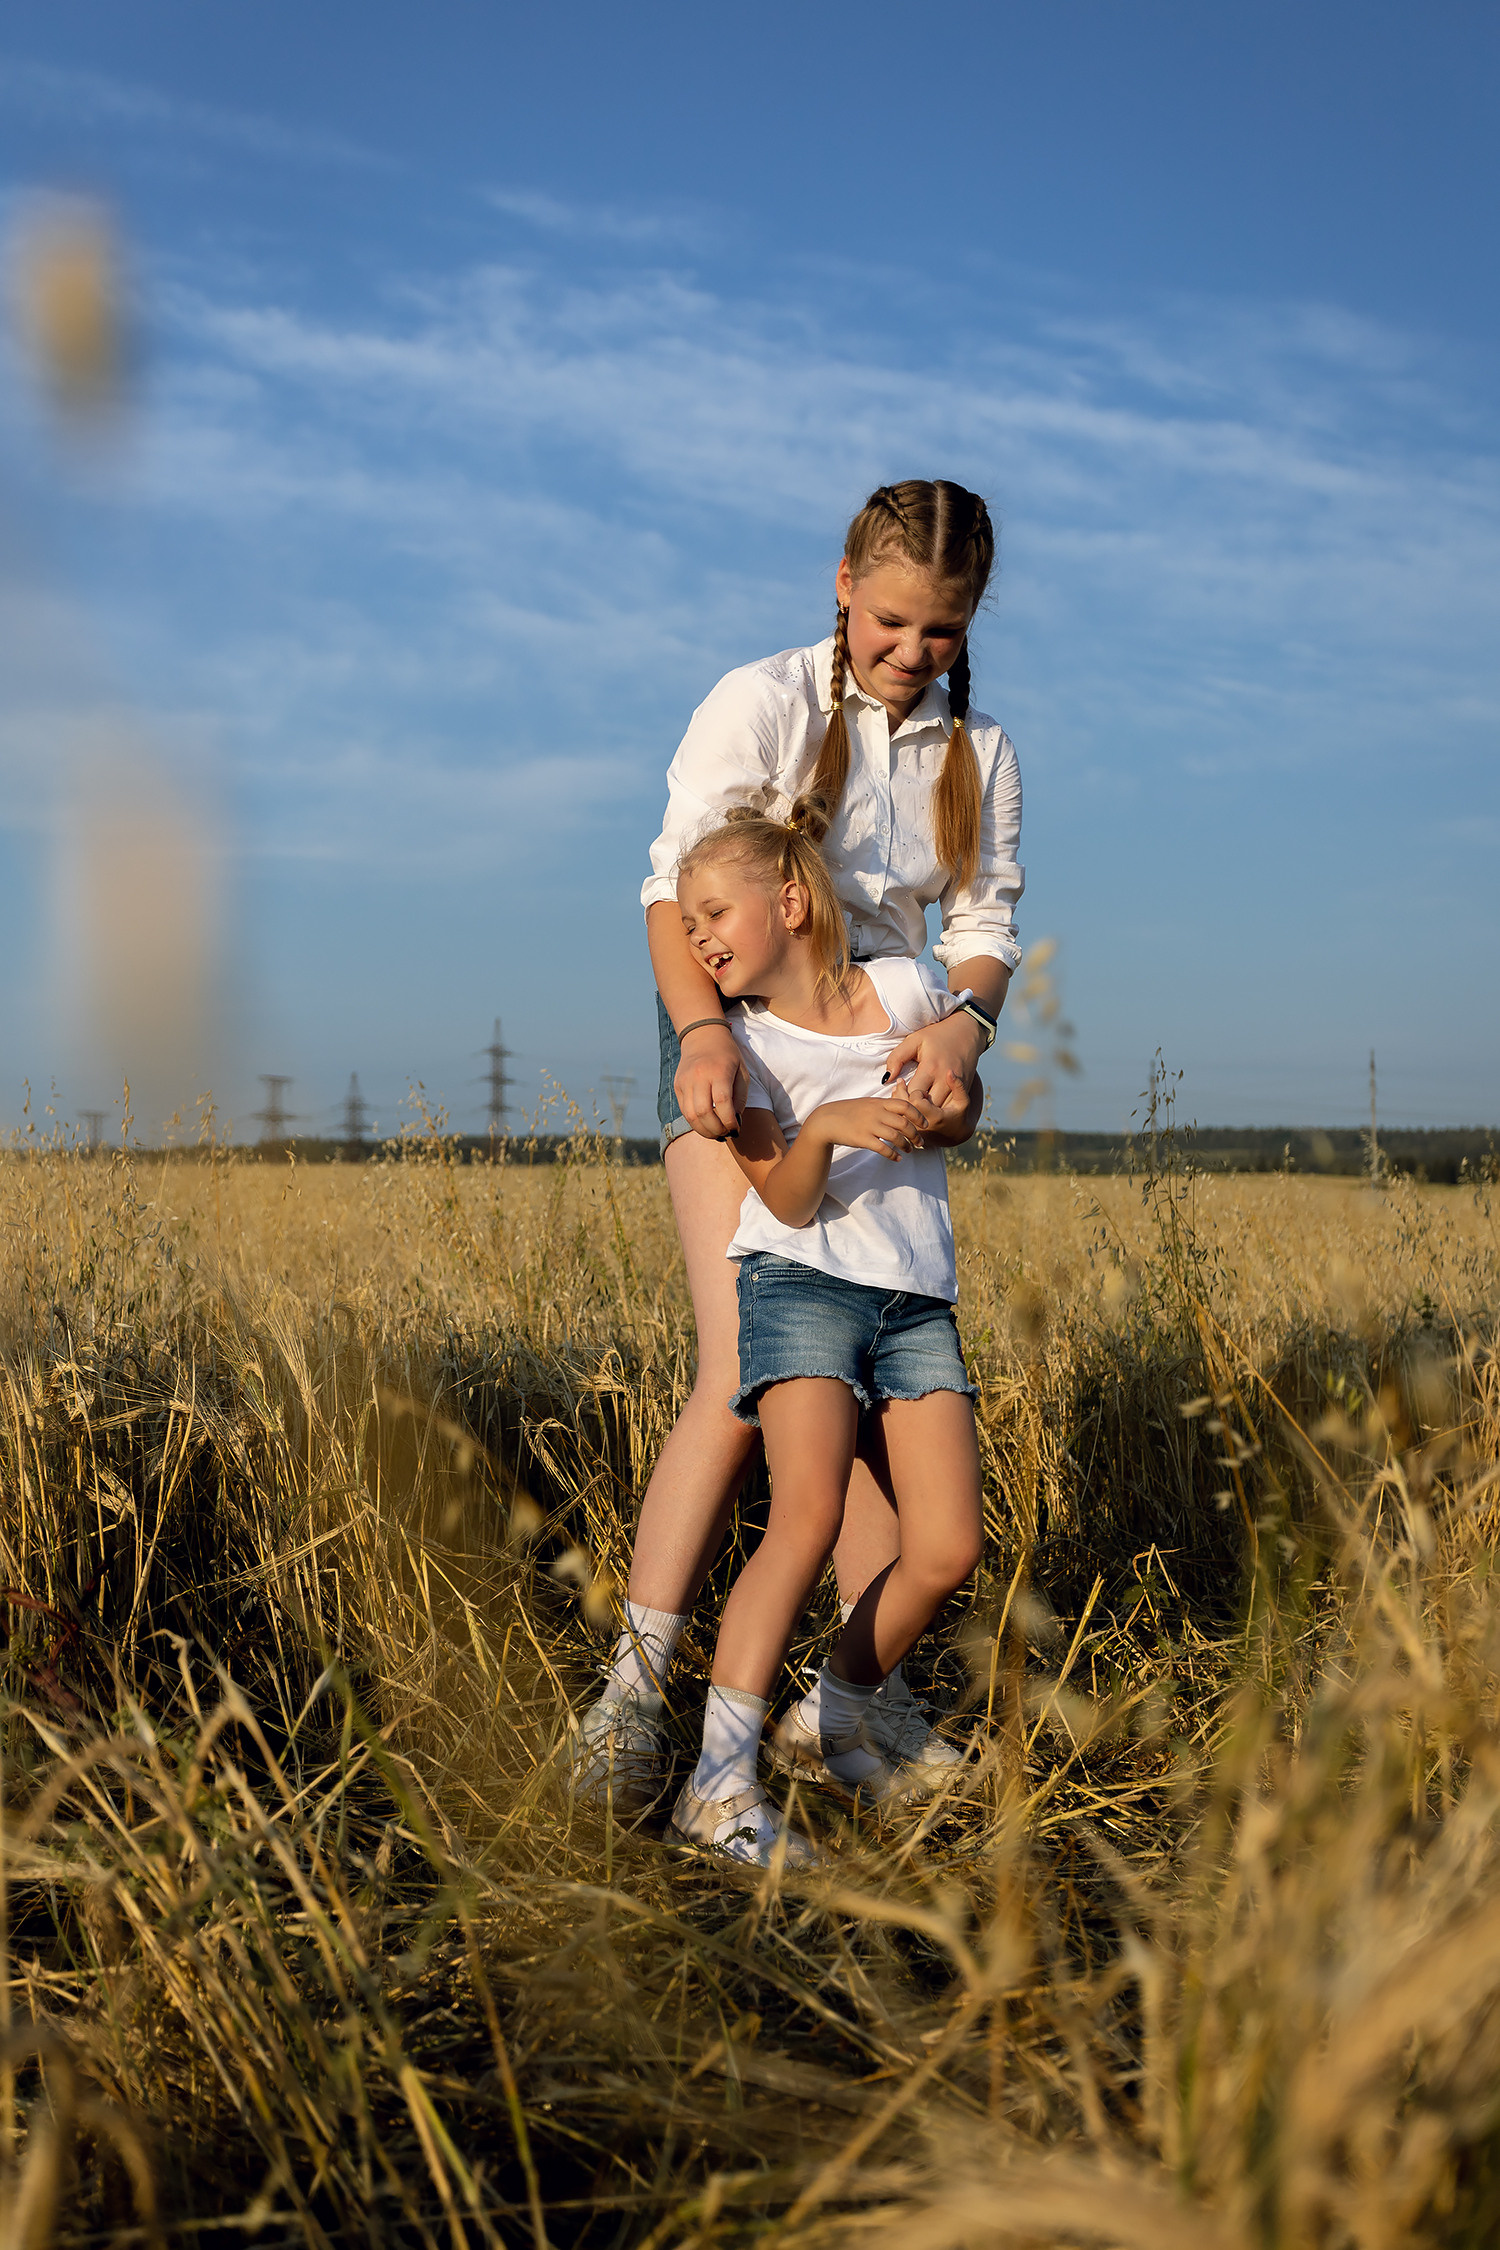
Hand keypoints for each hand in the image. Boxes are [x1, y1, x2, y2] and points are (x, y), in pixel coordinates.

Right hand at [673, 1022, 747, 1139]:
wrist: (702, 1036)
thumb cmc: (727, 1056)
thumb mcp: (742, 1072)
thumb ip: (740, 1097)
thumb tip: (734, 1121)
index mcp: (718, 1071)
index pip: (722, 1103)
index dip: (729, 1121)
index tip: (736, 1128)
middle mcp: (699, 1076)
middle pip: (704, 1112)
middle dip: (716, 1130)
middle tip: (726, 1134)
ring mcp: (685, 1081)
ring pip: (691, 1115)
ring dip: (704, 1130)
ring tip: (716, 1133)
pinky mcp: (677, 1086)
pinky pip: (684, 1111)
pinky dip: (695, 1122)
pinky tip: (706, 1124)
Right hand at [806, 1093, 933, 1162]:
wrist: (827, 1120)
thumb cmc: (848, 1112)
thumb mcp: (868, 1103)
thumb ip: (884, 1106)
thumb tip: (902, 1111)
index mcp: (879, 1103)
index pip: (905, 1106)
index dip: (918, 1115)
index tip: (924, 1124)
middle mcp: (876, 1113)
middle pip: (904, 1123)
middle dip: (915, 1135)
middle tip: (920, 1143)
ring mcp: (869, 1126)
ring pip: (896, 1137)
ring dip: (906, 1146)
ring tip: (909, 1151)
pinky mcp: (863, 1139)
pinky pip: (883, 1149)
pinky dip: (893, 1155)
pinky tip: (897, 1158)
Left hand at [883, 1012, 983, 1119]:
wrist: (967, 1032)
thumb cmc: (936, 1036)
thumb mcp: (913, 1041)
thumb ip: (897, 1058)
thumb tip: (885, 1079)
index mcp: (931, 1067)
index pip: (912, 1094)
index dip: (902, 1097)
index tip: (898, 1090)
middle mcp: (945, 1080)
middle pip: (927, 1107)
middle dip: (914, 1108)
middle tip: (905, 1101)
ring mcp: (957, 1087)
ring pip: (939, 1112)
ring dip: (926, 1112)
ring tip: (916, 1104)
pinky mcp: (964, 1091)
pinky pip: (950, 1109)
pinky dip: (939, 1110)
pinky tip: (930, 1104)